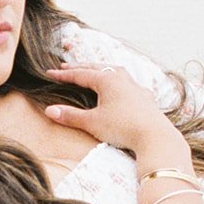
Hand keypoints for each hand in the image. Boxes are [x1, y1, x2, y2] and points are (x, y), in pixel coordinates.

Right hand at [44, 64, 174, 152]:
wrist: (155, 137)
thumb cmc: (123, 128)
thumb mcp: (92, 123)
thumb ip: (70, 116)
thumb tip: (49, 111)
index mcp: (107, 80)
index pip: (80, 74)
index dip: (64, 75)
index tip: (50, 73)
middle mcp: (122, 79)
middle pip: (97, 68)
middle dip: (80, 68)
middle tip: (66, 66)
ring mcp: (136, 87)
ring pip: (116, 72)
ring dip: (102, 70)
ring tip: (95, 70)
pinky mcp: (146, 99)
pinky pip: (131, 84)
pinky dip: (121, 82)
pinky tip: (123, 88)